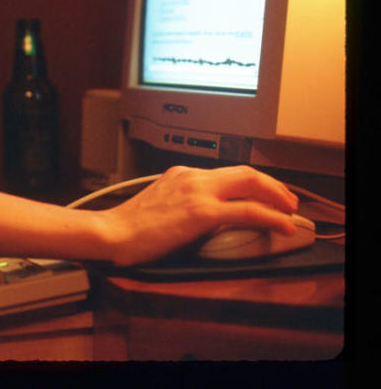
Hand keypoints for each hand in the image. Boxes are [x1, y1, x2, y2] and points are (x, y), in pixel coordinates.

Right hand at [97, 165, 299, 266]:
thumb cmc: (128, 227)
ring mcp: (197, 191)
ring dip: (278, 196)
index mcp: (180, 174)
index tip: (265, 193)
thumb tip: (201, 217)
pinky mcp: (202, 212)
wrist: (111, 232)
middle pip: (245, 171)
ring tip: (290, 211)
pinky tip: (283, 225)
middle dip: (273, 185)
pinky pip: (248, 210)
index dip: (253, 182)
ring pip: (251, 183)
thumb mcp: (159, 204)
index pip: (226, 172)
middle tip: (287, 200)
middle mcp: (191, 176)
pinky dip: (272, 216)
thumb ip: (181, 202)